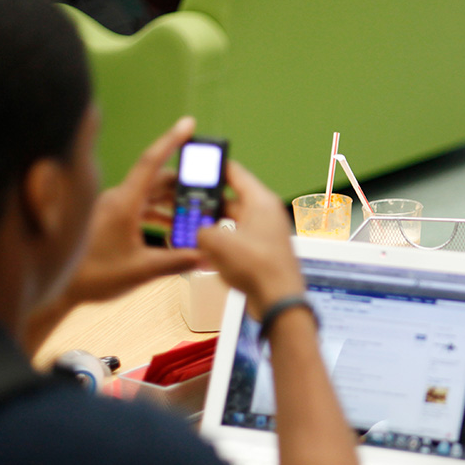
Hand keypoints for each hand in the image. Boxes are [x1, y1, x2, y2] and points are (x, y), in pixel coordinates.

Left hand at [62, 117, 202, 305]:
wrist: (61, 289)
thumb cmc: (94, 276)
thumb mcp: (142, 270)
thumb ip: (177, 261)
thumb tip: (205, 256)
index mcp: (124, 203)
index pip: (151, 163)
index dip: (171, 141)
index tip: (188, 124)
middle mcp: (117, 199)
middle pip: (156, 179)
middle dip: (183, 183)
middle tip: (207, 189)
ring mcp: (112, 208)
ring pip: (149, 194)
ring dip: (172, 200)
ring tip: (194, 212)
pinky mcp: (110, 218)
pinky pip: (140, 206)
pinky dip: (158, 212)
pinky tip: (171, 226)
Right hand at [196, 162, 304, 318]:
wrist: (279, 301)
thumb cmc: (260, 269)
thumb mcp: (217, 243)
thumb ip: (200, 230)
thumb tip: (196, 232)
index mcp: (260, 201)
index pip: (235, 172)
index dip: (213, 166)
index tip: (196, 163)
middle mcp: (265, 213)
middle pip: (231, 198)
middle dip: (207, 201)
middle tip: (185, 201)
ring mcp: (265, 232)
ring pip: (231, 220)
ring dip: (211, 224)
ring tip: (189, 227)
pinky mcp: (262, 250)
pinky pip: (236, 238)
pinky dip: (220, 241)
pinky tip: (203, 249)